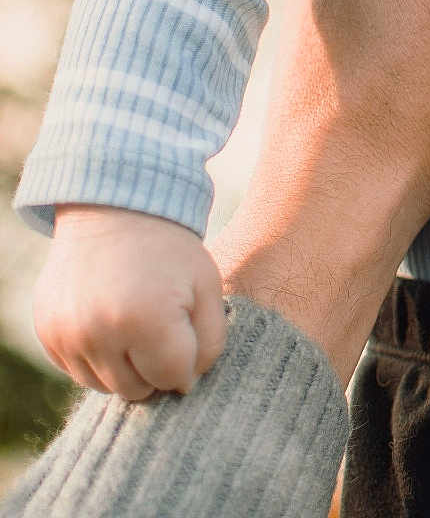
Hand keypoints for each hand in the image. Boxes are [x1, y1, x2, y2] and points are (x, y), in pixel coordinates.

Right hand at [33, 204, 225, 399]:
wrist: (114, 213)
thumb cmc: (169, 250)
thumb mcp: (207, 285)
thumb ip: (210, 341)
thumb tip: (188, 383)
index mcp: (148, 319)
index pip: (174, 376)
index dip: (189, 361)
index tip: (189, 334)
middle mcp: (100, 333)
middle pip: (139, 388)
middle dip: (158, 368)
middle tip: (164, 330)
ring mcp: (68, 336)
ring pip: (106, 387)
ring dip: (127, 368)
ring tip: (139, 326)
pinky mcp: (48, 335)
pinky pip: (79, 372)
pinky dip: (99, 360)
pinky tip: (113, 325)